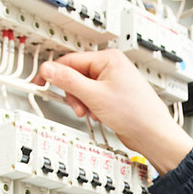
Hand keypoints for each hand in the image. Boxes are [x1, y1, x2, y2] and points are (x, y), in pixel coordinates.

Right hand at [36, 50, 192, 174]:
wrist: (153, 134)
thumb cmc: (136, 113)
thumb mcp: (94, 95)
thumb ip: (68, 81)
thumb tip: (48, 69)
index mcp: (109, 59)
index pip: (71, 60)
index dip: (53, 73)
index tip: (39, 82)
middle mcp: (111, 67)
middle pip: (76, 75)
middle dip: (74, 93)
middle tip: (78, 105)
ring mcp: (113, 82)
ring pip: (82, 89)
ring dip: (82, 102)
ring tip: (92, 112)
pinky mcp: (113, 96)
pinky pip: (92, 98)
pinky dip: (91, 107)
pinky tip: (100, 115)